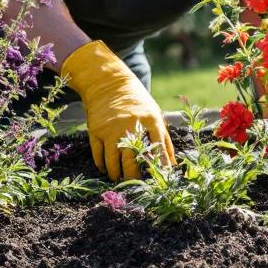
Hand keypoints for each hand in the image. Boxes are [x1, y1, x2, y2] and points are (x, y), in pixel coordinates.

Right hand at [61, 41, 175, 179]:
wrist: (108, 83)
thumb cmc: (137, 102)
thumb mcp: (154, 114)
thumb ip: (163, 138)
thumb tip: (171, 165)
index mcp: (149, 119)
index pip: (158, 145)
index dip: (161, 163)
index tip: (164, 176)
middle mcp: (130, 125)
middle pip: (133, 159)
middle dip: (135, 176)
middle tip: (137, 184)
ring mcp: (111, 129)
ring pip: (113, 161)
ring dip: (116, 174)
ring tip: (120, 180)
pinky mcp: (96, 131)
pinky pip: (99, 155)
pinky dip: (102, 165)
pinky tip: (107, 170)